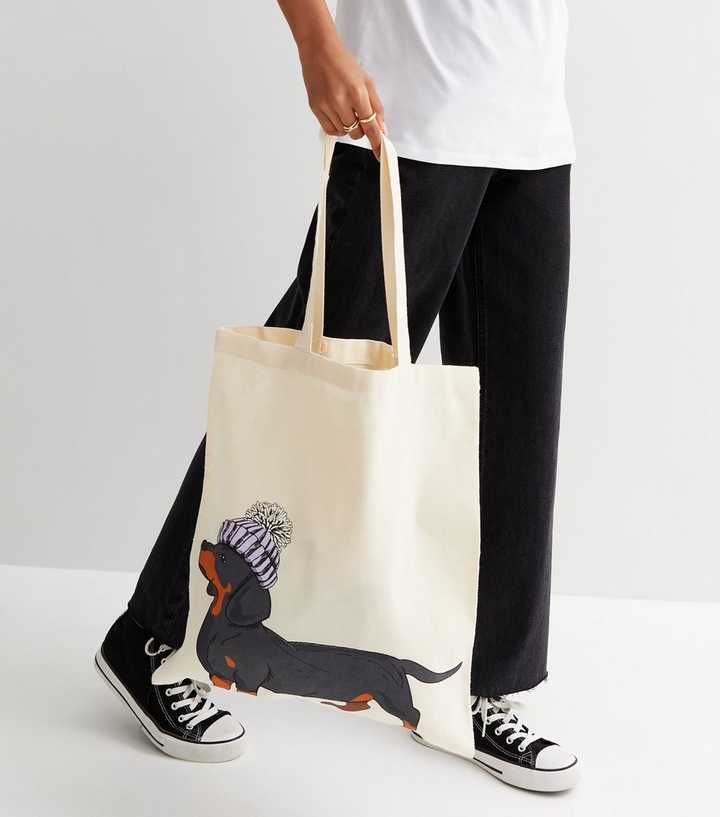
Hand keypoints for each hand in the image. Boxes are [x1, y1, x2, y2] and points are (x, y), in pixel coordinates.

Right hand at [298, 35, 385, 158]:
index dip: (376, 142)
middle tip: (359, 115)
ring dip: (349, 127)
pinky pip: (330, 130)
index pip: (370, 125)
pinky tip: (338, 115)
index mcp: (357, 92)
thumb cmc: (344, 63)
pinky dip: (337, 128)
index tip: (380, 155)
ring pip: (343, 132)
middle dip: (361, 129)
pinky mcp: (315, 108)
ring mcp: (326, 105)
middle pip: (356, 132)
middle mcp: (341, 101)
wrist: (319, 51)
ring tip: (345, 108)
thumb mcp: (366, 81)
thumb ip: (376, 106)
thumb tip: (382, 129)